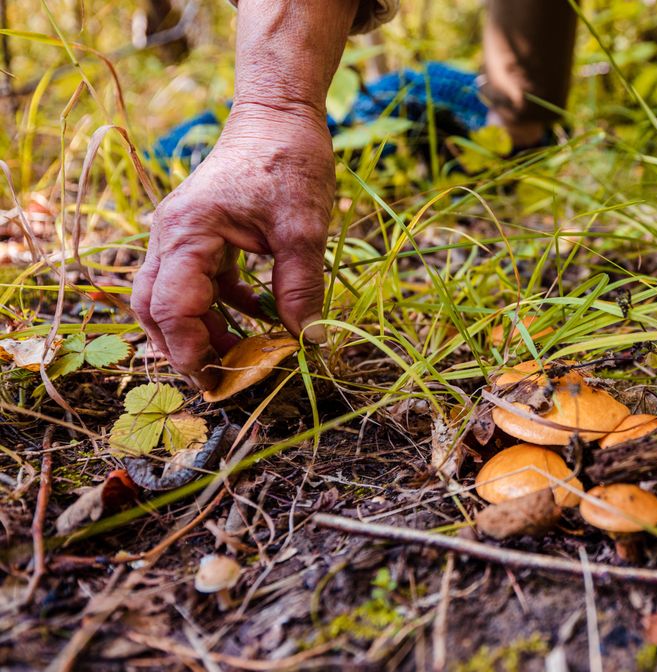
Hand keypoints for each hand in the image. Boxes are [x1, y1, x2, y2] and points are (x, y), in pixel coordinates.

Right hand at [132, 104, 333, 389]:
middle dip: (185, 348)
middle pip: (155, 309)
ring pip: (172, 298)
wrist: (280, 114)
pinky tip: (260, 319)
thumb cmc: (289, 160)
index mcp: (188, 233)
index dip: (191, 351)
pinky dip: (222, 307)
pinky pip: (199, 282)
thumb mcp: (303, 229)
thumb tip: (311, 341)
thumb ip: (301, 287)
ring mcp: (182, 235)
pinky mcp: (202, 235)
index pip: (171, 307)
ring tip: (246, 356)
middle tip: (224, 379)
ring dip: (204, 330)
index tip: (220, 382)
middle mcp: (172, 236)